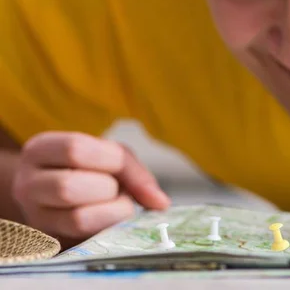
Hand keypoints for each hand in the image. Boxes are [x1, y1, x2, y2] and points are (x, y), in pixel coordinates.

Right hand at [12, 131, 170, 242]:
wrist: (56, 193)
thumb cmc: (87, 167)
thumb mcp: (108, 155)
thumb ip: (134, 171)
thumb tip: (160, 203)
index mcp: (40, 150)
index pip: (75, 150)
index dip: (109, 161)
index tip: (125, 169)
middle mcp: (27, 183)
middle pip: (70, 187)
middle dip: (107, 189)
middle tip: (116, 189)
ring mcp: (34, 216)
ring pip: (77, 218)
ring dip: (111, 212)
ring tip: (114, 203)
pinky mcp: (48, 242)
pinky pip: (82, 240)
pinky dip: (106, 228)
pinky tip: (108, 219)